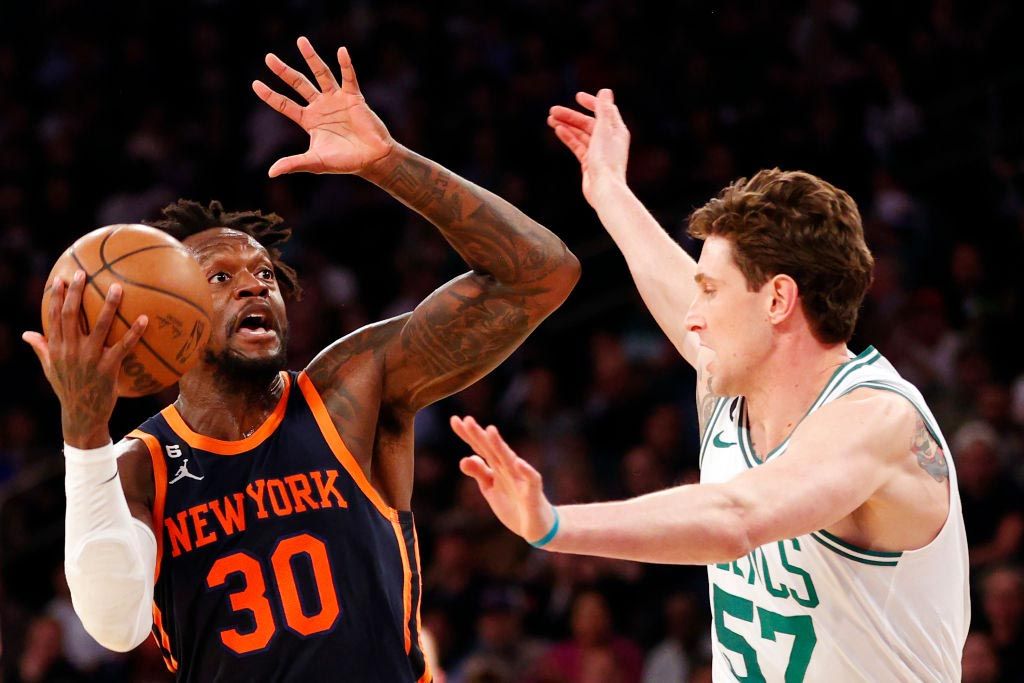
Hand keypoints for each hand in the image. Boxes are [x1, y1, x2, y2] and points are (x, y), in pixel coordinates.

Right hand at [22, 271, 147, 448]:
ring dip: (109, 305)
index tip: (60, 278)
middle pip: (70, 315)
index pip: (53, 317)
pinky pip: (123, 346)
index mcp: (57, 348)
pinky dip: (134, 332)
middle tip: (83, 273)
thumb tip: (26, 334)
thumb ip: (41, 348)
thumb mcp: (51, 369)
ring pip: (99, 326)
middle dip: (75, 292)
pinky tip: (146, 319)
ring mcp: (89, 359)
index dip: (55, 296)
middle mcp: (70, 350)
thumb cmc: (68, 389)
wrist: (82, 415)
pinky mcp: (108, 368)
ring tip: (118, 287)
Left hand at [253, 36, 393, 176]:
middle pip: (298, 84)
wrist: (372, 159)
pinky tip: (341, 51)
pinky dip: (346, 65)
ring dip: (311, 58)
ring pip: (321, 74)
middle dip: (284, 71)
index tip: (255, 84)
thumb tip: (271, 173)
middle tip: (268, 57)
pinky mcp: (353, 98)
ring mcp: (336, 100)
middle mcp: (320, 107)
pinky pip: (349, 78)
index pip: (285, 104)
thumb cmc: (344, 162)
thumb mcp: (315, 162)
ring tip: (301, 41)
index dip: (270, 95)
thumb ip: (294, 164)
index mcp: (309, 120)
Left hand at [450, 416, 555, 542]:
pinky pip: (532, 480)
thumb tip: (464, 458)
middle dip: (480, 436)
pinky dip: (526, 471)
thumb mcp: (491, 489)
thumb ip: (479, 473)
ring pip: (509, 460)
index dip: (468, 435)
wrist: (537, 527)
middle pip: (492, 450)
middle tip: (467, 420)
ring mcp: (521, 480)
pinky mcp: (533, 493)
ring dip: (500, 446)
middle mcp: (508, 469)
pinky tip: (518, 463)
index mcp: (497, 468)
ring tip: (490, 431)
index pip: (481, 448)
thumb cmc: (514, 504)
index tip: (454, 420)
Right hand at [547, 89, 629, 205]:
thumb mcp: (603, 130)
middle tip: (553, 110)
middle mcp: (609, 140)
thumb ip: (603, 110)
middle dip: (571, 116)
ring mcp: (598, 152)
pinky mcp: (589, 162)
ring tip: (550, 119)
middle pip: (588, 122)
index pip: (604, 111)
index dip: (591, 102)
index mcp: (617, 131)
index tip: (577, 97)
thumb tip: (605, 91)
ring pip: (581, 134)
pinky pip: (577, 146)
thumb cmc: (606, 160)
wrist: (604, 189)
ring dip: (567, 125)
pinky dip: (568, 137)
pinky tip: (558, 130)